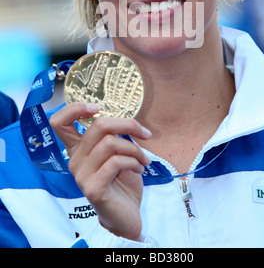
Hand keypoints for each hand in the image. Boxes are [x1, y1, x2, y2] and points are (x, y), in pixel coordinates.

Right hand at [49, 103, 151, 240]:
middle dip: (128, 124)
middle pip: (98, 126)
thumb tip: (126, 118)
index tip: (98, 108)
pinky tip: (140, 169)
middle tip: (145, 134)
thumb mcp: (118, 152)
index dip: (75, 109)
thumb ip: (113, 135)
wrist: (126, 214)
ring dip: (135, 149)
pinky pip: (116, 162)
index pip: (59, 122)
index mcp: (78, 149)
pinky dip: (134, 162)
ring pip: (110, 143)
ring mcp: (81, 175)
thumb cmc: (122, 180)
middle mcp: (75, 160)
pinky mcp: (92, 188)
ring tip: (144, 159)